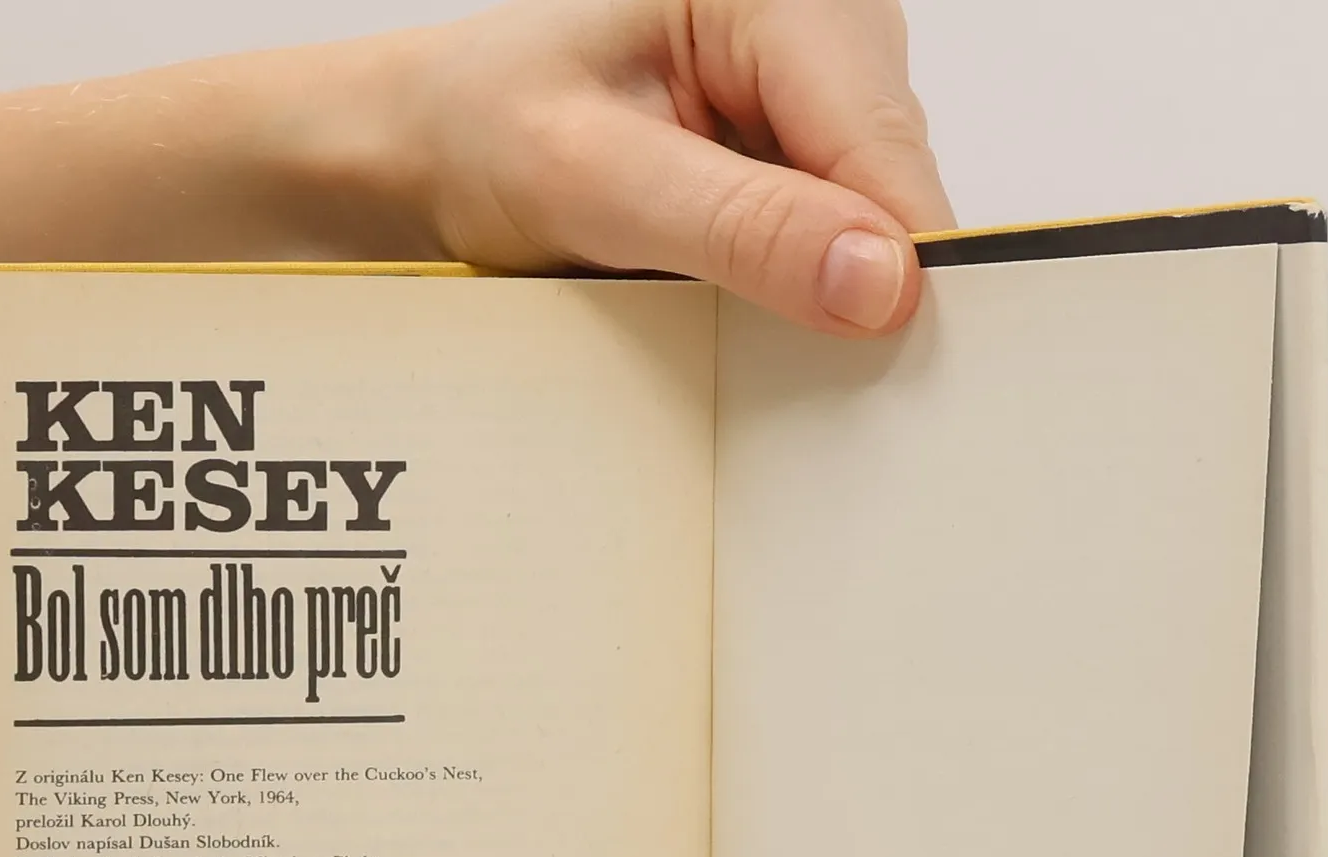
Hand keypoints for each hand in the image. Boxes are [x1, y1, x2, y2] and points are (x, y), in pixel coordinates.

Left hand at [396, 0, 955, 333]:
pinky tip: (728, 294)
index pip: (884, 143)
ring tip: (709, 293)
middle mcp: (816, 26)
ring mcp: (814, 93)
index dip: (897, 261)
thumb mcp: (594, 182)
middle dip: (851, 279)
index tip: (878, 354)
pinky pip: (839, 244)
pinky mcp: (798, 153)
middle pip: (896, 185)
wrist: (431, 150)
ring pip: (876, 225)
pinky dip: (795, 289)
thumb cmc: (482, 132)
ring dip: (817, 290)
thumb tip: (878, 281)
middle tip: (747, 325)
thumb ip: (742, 229)